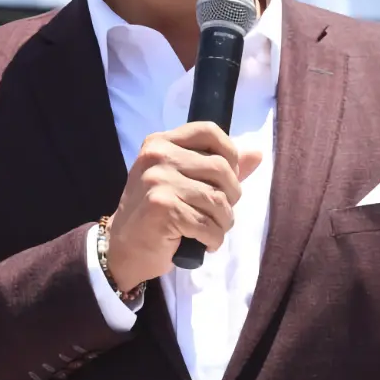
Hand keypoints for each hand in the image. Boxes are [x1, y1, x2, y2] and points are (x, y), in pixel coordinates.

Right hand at [104, 122, 262, 292]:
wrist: (123, 248)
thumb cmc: (156, 214)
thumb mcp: (183, 182)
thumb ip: (218, 167)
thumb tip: (257, 154)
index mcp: (161, 142)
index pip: (209, 131)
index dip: (229, 154)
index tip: (226, 178)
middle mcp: (157, 156)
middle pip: (221, 168)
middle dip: (231, 197)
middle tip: (220, 213)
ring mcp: (158, 180)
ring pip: (218, 199)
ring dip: (223, 223)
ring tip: (212, 230)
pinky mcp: (162, 207)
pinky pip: (208, 224)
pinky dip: (213, 239)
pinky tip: (204, 243)